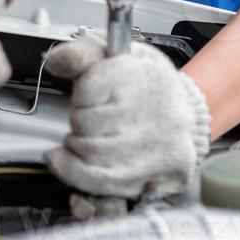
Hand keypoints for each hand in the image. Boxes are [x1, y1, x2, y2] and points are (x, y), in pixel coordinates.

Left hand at [43, 36, 210, 218]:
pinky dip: (84, 178)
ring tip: (86, 141)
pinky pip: (110, 185)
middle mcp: (159, 112)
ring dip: (77, 152)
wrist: (185, 107)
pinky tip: (82, 166)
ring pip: (92, 158)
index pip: (87, 91)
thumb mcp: (113, 54)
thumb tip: (54, 61)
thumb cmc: (143, 81)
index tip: (89, 96)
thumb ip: (79, 54)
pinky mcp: (167, 175)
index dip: (80, 96)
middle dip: (77, 125)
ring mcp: (164, 147)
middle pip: (85, 125)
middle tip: (89, 121)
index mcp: (144, 76)